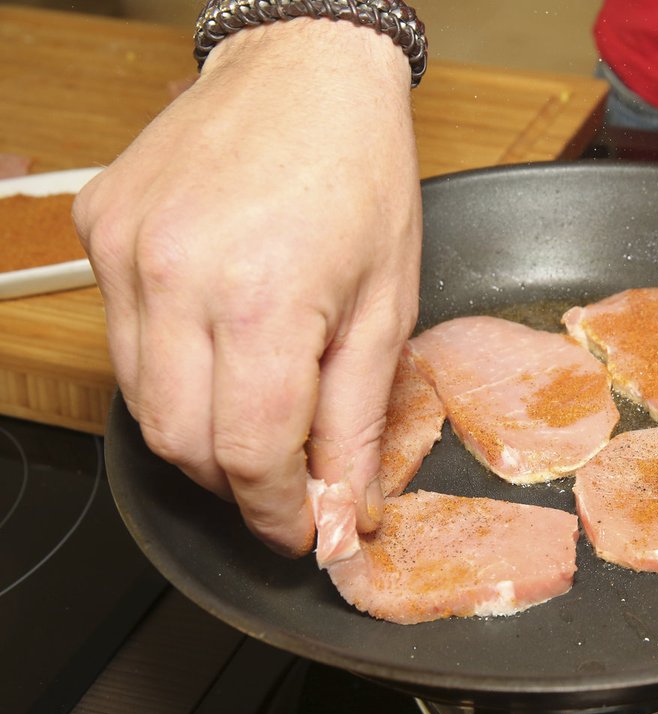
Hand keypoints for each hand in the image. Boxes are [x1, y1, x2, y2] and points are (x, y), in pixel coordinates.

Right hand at [74, 19, 420, 555]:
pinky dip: (167, 369)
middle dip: (234, 486)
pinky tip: (214, 346)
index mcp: (263, 300)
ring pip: (142, 400)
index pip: (251, 455)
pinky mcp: (100, 230)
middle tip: (280, 485)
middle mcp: (177, 279)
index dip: (276, 511)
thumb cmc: (362, 175)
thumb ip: (357, 418)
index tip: (299, 529)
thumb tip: (342, 503)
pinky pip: (123, 338)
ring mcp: (126, 253)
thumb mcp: (386, 306)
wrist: (305, 70)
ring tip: (253, 418)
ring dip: (198, 433)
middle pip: (182, 444)